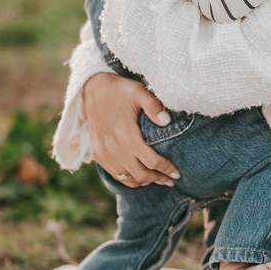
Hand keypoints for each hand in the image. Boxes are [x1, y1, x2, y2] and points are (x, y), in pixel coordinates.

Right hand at [83, 73, 181, 187]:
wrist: (93, 88)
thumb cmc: (120, 90)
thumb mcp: (139, 91)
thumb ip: (154, 105)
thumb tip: (167, 121)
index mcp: (126, 135)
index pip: (151, 161)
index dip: (166, 169)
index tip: (177, 173)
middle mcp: (113, 148)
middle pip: (141, 174)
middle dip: (158, 179)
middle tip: (171, 180)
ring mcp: (103, 153)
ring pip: (128, 178)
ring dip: (145, 181)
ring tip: (158, 179)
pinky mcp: (97, 154)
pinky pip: (116, 175)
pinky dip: (129, 179)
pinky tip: (140, 177)